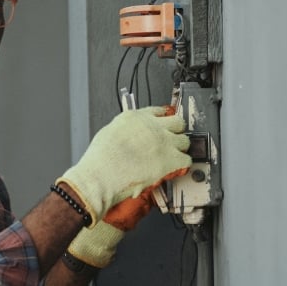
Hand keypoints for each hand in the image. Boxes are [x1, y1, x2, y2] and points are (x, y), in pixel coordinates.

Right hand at [56, 106, 190, 225]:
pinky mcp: (170, 159)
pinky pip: (186, 159)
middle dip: (175, 132)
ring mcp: (163, 142)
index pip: (158, 111)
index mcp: (136, 117)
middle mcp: (152, 125)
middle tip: (171, 141)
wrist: (101, 176)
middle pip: (178, 122)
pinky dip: (182, 165)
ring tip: (172, 157)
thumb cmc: (100, 160)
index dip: (162, 120)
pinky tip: (174, 168)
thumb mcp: (110, 132)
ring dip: (179, 149)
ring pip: (185, 141)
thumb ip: (127, 130)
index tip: (163, 125)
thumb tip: (134, 136)